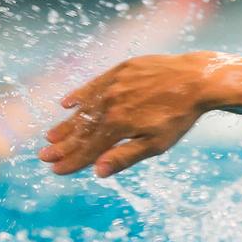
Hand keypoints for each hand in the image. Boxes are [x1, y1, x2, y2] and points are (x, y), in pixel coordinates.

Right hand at [40, 51, 222, 176]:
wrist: (197, 79)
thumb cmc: (179, 116)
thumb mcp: (156, 143)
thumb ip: (125, 156)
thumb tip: (97, 172)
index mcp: (117, 125)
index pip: (88, 149)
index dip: (71, 161)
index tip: (56, 170)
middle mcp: (109, 104)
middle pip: (81, 130)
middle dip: (62, 146)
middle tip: (44, 157)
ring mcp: (113, 85)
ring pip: (83, 109)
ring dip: (67, 124)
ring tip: (51, 137)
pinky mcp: (120, 70)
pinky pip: (93, 85)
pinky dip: (79, 95)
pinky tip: (67, 103)